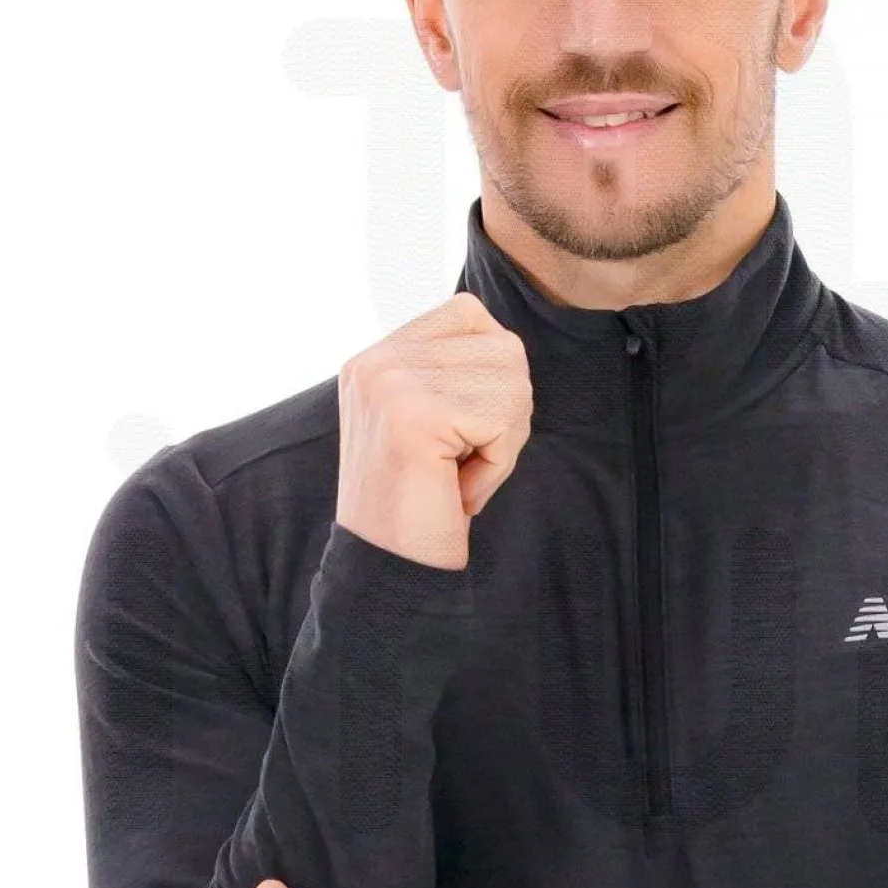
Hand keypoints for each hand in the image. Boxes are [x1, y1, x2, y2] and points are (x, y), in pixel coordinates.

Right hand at [335, 290, 532, 567]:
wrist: (389, 573)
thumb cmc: (421, 508)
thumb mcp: (430, 424)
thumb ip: (453, 375)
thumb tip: (508, 348)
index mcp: (375, 358)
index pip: (469, 314)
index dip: (492, 376)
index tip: (459, 434)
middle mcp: (376, 361)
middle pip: (504, 348)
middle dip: (506, 415)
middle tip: (463, 465)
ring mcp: (389, 383)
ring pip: (512, 382)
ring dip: (504, 441)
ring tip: (458, 477)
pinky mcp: (412, 414)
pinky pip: (504, 422)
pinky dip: (497, 466)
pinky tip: (458, 493)